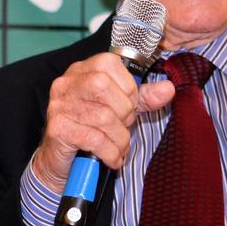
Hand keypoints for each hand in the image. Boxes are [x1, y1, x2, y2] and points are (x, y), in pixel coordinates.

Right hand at [31, 53, 175, 192]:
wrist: (61, 161)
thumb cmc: (92, 129)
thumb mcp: (121, 109)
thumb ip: (143, 98)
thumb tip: (168, 88)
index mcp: (82, 71)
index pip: (109, 63)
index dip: (127, 87)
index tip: (129, 105)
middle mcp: (67, 84)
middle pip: (104, 87)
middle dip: (124, 112)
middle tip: (123, 128)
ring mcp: (59, 106)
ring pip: (103, 117)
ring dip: (120, 138)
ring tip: (119, 147)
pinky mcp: (58, 129)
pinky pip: (94, 139)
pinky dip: (110, 152)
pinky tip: (112, 158)